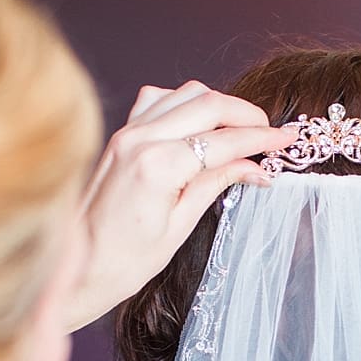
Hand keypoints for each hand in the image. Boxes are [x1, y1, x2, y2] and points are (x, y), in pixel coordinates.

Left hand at [70, 80, 293, 329]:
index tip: (287, 139)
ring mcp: (125, 133)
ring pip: (185, 93)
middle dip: (246, 114)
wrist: (74, 267)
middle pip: (209, 103)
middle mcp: (139, 140)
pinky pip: (157, 100)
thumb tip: (256, 166)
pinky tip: (196, 125)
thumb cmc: (122, 261)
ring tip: (238, 130)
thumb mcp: (179, 227)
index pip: (224, 140)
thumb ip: (216, 185)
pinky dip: (184, 103)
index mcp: (157, 166)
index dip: (262, 138)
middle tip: (269, 132)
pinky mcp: (118, 135)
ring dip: (217, 105)